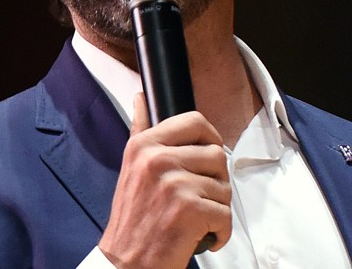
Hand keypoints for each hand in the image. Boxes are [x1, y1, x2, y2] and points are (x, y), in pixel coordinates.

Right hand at [99, 93, 231, 268]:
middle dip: (216, 180)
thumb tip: (141, 98)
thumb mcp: (131, 168)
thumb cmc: (133, 221)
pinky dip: (219, 232)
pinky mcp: (189, 210)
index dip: (210, 138)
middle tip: (199, 197)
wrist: (125, 264)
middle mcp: (157, 160)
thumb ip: (140, 130)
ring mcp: (174, 184)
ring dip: (217, 208)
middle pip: (217, 154)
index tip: (207, 155)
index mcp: (144, 145)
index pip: (195, 121)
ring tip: (195, 218)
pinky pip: (225, 215)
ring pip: (224, 186)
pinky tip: (199, 236)